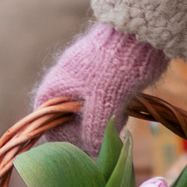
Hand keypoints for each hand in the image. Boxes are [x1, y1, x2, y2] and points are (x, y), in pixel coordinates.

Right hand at [31, 22, 168, 148]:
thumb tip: (93, 151)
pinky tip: (123, 115)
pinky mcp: (105, 81)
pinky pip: (103, 105)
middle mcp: (67, 84)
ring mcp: (87, 82)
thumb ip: (94, 130)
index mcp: (56, 87)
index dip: (59, 138)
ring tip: (115, 125)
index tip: (77, 150)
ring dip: (100, 125)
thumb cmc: (114, 66)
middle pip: (67, 119)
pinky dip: (111, 114)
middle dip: (83, 133)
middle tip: (100, 140)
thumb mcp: (103, 102)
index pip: (47, 121)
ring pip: (87, 114)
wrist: (140, 35)